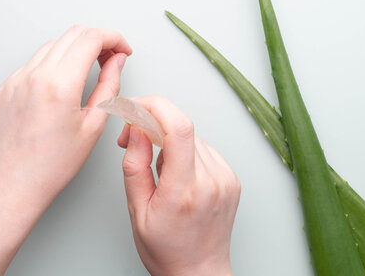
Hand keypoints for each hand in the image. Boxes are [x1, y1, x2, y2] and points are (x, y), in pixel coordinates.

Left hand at [0, 25, 130, 206]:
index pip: (91, 38)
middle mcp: (35, 76)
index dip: (114, 38)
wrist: (14, 184)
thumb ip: (109, 87)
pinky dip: (54, 65)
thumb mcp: (93, 126)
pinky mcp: (6, 87)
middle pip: (73, 34)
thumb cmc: (53, 165)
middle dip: (97, 40)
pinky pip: (35, 63)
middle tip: (110, 59)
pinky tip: (62, 85)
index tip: (123, 50)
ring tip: (87, 72)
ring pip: (53, 45)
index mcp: (59, 85)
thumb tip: (117, 61)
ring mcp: (16, 79)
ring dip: (75, 50)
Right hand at [118, 96, 239, 275]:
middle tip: (133, 138)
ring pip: (192, 136)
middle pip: (183, 127)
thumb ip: (135, 166)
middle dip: (152, 123)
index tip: (135, 106)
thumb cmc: (166, 249)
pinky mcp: (231, 178)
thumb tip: (136, 130)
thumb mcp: (137, 211)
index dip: (155, 107)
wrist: (199, 272)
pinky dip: (185, 151)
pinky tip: (177, 173)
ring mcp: (225, 178)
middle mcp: (211, 180)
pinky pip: (204, 148)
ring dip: (168, 139)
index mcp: (185, 190)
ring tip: (157, 167)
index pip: (178, 128)